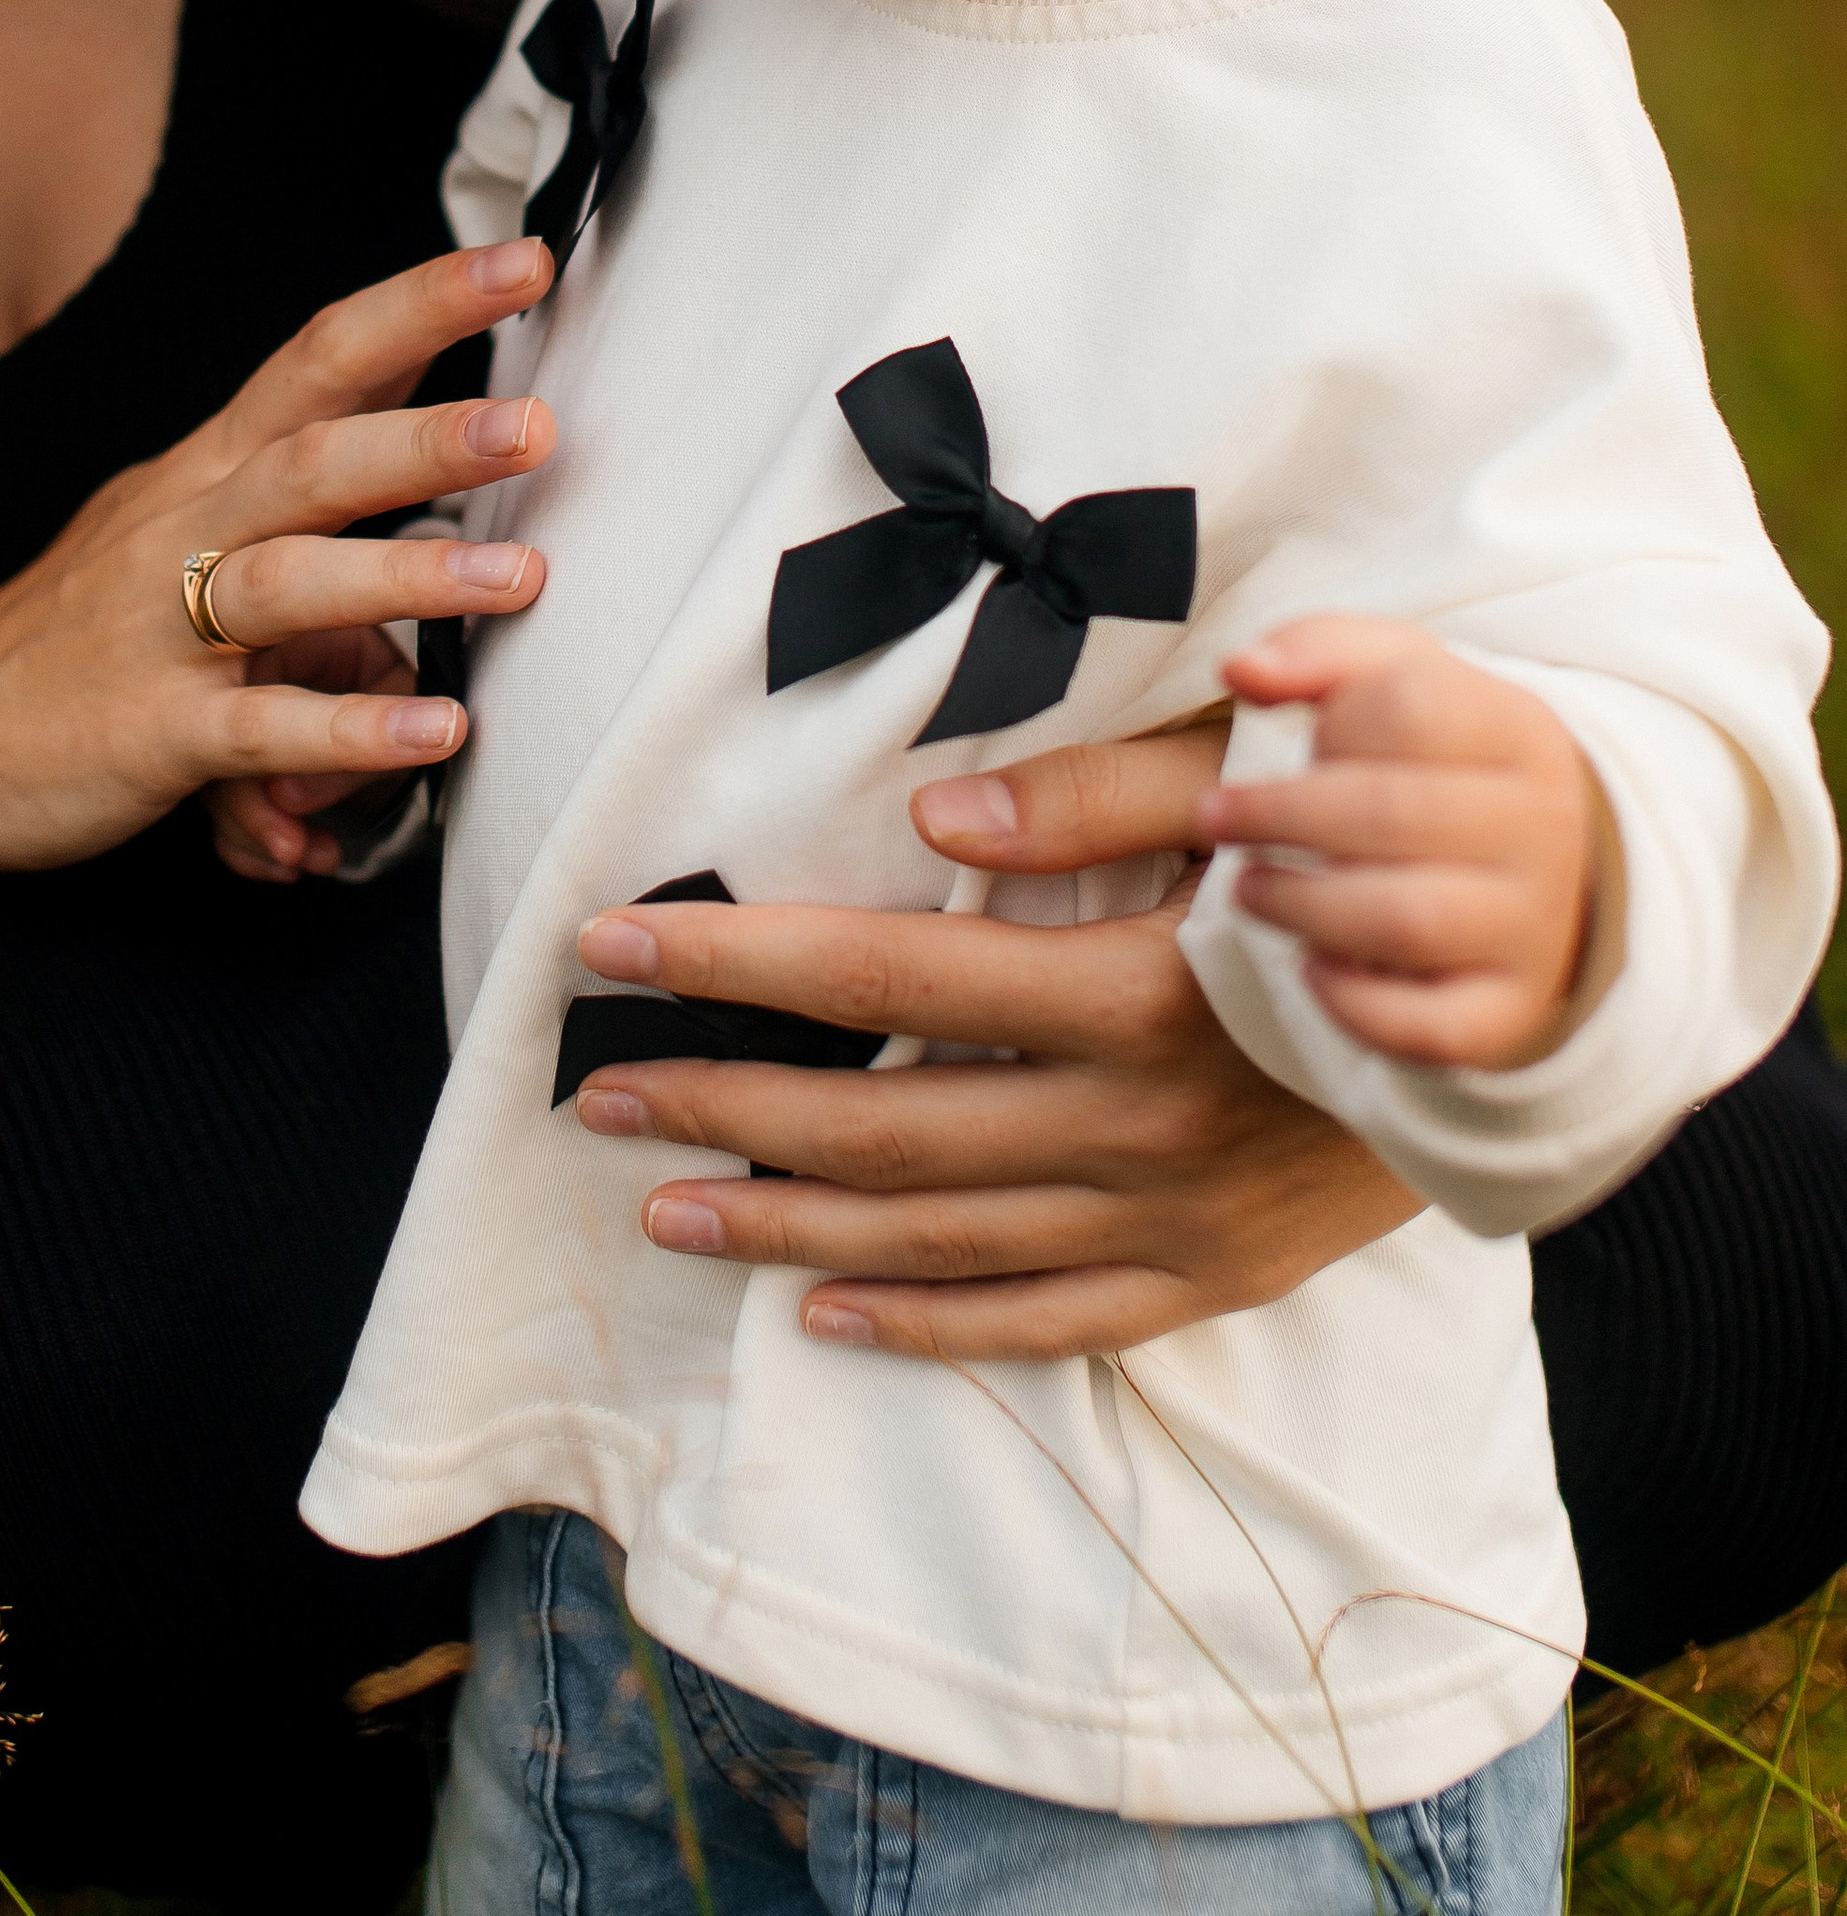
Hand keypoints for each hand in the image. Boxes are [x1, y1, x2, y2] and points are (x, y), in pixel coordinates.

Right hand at [0, 240, 558, 877]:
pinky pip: (256, 728)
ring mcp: (161, 631)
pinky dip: (344, 732)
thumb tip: (426, 464)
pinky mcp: (148, 732)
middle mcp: (185, 532)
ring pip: (289, 582)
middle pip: (313, 458)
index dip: (420, 305)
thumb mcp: (179, 538)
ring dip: (408, 577)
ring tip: (521, 578)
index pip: (319, 359)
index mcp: (204, 472)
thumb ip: (298, 504)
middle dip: (428, 435)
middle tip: (539, 421)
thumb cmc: (75, 635)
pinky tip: (432, 735)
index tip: (523, 259)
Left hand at [564, 728, 1419, 1359]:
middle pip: (882, 1123)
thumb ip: (1093, 799)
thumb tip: (931, 828)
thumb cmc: (1354, 866)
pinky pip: (1039, 1321)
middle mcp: (1137, 1121)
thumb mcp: (1243, 792)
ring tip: (661, 1202)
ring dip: (784, 1222)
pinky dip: (922, 1326)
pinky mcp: (1204, 1275)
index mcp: (1134, 988)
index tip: (611, 944)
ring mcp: (1169, 1218)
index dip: (739, 959)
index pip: (885, 975)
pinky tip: (815, 1308)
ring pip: (936, 1239)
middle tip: (592, 1089)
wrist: (1525, 1009)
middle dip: (722, 1100)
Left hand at [1196, 612, 1611, 1068]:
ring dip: (1302, 905)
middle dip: (1280, 814)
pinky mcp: (1510, 1014)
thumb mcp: (1402, 681)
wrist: (1552, 873)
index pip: (1412, 705)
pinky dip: (1356, 1004)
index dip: (1329, 722)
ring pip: (1406, 921)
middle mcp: (1543, 831)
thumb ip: (1319, 653)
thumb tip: (1240, 669)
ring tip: (1249, 889)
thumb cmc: (1443, 763)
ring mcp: (1533, 930)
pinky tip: (1313, 968)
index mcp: (1519, 731)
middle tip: (1215, 818)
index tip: (1285, 742)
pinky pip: (1431, 1026)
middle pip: (1394, 812)